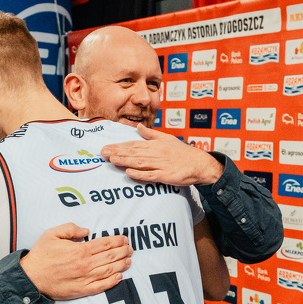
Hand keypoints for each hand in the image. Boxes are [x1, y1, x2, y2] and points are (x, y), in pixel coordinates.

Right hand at [20, 223, 131, 299]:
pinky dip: (112, 281)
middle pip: (110, 256)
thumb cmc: (41, 255)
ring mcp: (84, 278)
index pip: (105, 244)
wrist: (31, 277)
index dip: (117, 241)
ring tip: (129, 261)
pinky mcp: (81, 290)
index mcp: (79, 250)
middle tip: (130, 249)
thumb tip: (86, 230)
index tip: (124, 239)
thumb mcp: (52, 234)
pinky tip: (119, 277)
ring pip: (109, 270)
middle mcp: (85, 264)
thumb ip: (70, 228)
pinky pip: (101, 286)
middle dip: (123, 251)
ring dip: (121, 265)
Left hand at [101, 124, 222, 185]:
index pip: (133, 144)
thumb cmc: (182, 152)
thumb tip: (138, 127)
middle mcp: (156, 153)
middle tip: (104, 153)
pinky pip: (150, 175)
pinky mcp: (165, 176)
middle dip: (118, 152)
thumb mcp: (167, 138)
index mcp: (155, 144)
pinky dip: (139, 174)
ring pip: (139, 162)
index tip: (107, 147)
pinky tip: (129, 173)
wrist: (199, 164)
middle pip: (134, 153)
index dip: (119, 146)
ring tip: (112, 160)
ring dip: (125, 161)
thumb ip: (151, 134)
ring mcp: (160, 165)